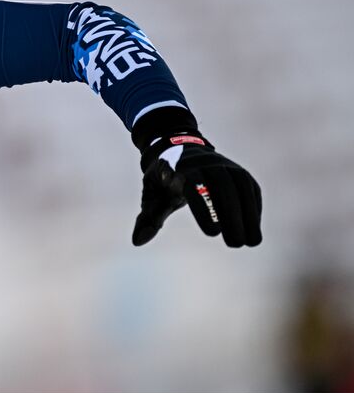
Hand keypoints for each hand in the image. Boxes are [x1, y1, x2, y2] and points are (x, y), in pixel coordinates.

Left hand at [132, 132, 261, 247]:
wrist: (177, 148)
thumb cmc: (163, 178)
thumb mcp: (152, 195)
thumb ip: (148, 218)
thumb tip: (137, 241)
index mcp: (180, 168)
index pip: (195, 187)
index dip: (204, 209)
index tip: (212, 234)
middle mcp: (205, 163)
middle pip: (223, 187)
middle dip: (232, 216)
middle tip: (235, 244)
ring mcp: (224, 164)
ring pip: (241, 186)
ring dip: (249, 214)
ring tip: (252, 242)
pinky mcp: (238, 171)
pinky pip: (250, 187)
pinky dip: (254, 207)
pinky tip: (254, 227)